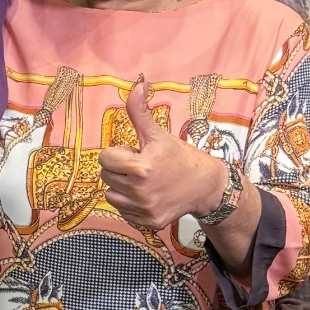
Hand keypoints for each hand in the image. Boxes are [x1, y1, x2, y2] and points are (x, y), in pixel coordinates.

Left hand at [98, 76, 224, 229]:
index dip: (119, 152)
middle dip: (119, 168)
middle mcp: (141, 192)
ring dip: (121, 187)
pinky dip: (130, 203)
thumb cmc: (179, 156)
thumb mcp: (159, 134)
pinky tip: (147, 194)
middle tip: (142, 165)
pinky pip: (122, 211)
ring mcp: (144, 210)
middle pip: (106, 176)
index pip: (105, 158)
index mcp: (141, 168)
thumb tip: (136, 85)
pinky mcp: (148, 223)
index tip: (136, 152)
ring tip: (143, 180)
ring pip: (111, 195)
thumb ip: (140, 112)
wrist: (205, 186)